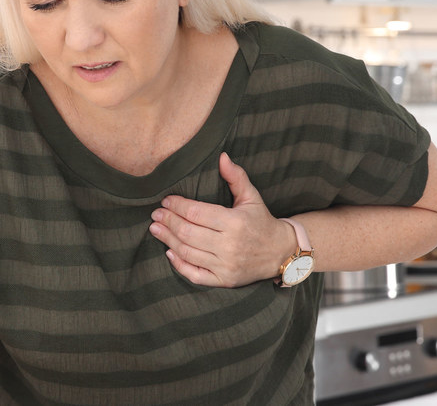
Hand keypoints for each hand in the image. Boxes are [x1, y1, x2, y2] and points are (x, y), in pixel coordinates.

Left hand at [149, 152, 295, 287]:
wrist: (280, 253)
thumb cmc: (262, 221)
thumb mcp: (252, 196)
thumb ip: (236, 176)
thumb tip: (221, 156)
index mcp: (235, 222)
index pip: (196, 213)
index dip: (177, 206)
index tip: (166, 201)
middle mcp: (229, 245)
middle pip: (187, 232)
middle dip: (168, 222)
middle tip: (156, 214)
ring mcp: (226, 265)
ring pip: (187, 252)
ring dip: (167, 240)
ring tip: (155, 229)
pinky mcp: (224, 280)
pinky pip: (195, 275)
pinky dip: (179, 265)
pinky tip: (169, 253)